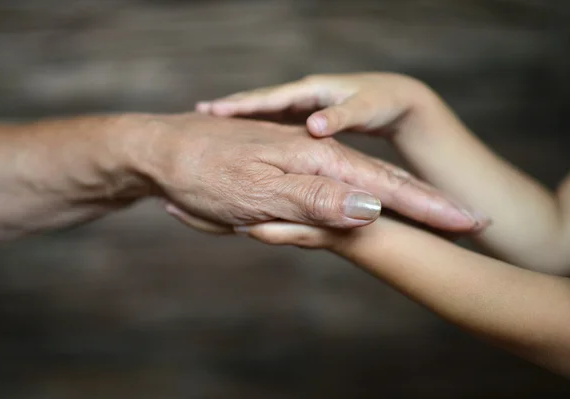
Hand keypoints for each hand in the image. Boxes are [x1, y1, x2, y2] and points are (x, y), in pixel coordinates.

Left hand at [122, 113, 482, 231]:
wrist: (159, 152)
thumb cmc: (204, 172)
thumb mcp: (259, 191)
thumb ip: (316, 198)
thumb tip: (370, 205)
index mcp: (321, 162)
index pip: (388, 186)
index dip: (429, 206)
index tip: (470, 223)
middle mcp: (320, 158)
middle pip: (385, 180)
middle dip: (427, 202)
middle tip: (469, 221)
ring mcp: (305, 161)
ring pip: (363, 181)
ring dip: (404, 196)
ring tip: (442, 210)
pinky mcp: (289, 169)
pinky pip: (332, 184)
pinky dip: (363, 190)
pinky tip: (378, 195)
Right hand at [195, 72, 432, 138]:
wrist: (395, 96)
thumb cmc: (381, 101)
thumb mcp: (362, 108)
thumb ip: (338, 118)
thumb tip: (313, 130)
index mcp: (311, 91)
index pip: (269, 98)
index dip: (242, 105)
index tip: (214, 111)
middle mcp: (302, 96)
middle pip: (260, 100)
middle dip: (232, 106)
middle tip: (201, 111)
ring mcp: (302, 107)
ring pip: (265, 109)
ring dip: (240, 114)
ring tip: (210, 120)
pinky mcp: (306, 118)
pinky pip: (275, 120)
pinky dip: (257, 123)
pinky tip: (242, 133)